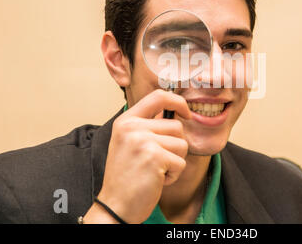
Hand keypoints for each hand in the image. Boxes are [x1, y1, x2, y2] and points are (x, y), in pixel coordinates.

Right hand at [83, 89, 190, 223]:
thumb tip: (174, 112)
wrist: (115, 205)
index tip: (186, 113)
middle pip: (177, 126)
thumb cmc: (127, 176)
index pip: (158, 97)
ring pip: (182, 144)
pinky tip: (157, 180)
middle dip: (175, 146)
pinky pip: (181, 162)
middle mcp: (132, 127)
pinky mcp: (154, 157)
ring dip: (175, 161)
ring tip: (156, 170)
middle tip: (157, 161)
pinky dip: (174, 175)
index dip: (178, 101)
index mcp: (126, 120)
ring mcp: (142, 141)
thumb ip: (147, 125)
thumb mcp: (129, 142)